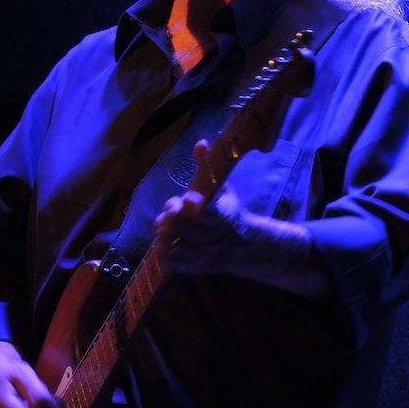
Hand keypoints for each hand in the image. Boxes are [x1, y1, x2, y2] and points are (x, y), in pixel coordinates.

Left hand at [154, 140, 329, 298]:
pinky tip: (164, 242)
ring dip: (164, 234)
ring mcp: (203, 253)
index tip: (186, 198)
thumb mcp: (224, 188)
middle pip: (181, 225)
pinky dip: (164, 252)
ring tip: (164, 227)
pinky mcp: (196, 266)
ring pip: (174, 244)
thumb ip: (208, 167)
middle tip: (170, 212)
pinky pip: (173, 261)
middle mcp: (211, 235)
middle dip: (170, 215)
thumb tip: (200, 142)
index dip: (189, 203)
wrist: (244, 245)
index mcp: (221, 214)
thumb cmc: (230, 211)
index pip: (200, 209)